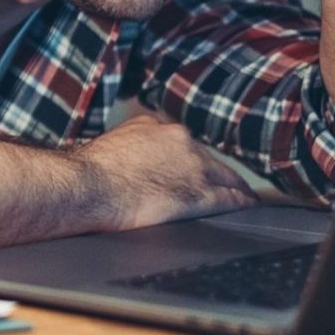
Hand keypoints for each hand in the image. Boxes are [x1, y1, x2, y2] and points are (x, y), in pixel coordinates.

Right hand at [73, 114, 257, 229]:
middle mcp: (179, 140)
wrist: (87, 187)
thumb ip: (133, 149)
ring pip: (226, 177)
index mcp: (154, 127)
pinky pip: (231, 198)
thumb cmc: (89, 173)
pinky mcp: (201, 194)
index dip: (192, 161)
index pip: (183, 144)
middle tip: (223, 187)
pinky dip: (242, 203)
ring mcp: (193, 167)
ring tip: (243, 198)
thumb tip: (134, 164)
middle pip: (209, 159)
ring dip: (233, 188)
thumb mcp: (112, 146)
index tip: (194, 171)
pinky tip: (248, 208)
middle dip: (214, 174)